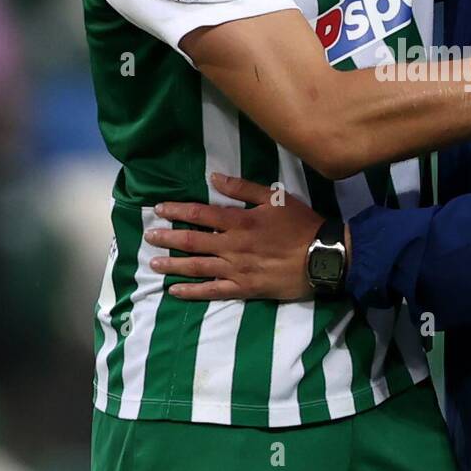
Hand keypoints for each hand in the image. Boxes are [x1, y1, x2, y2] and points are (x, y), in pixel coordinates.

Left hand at [144, 173, 326, 301]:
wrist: (322, 256)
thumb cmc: (301, 225)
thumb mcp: (276, 198)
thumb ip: (243, 188)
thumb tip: (215, 179)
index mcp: (240, 221)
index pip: (200, 214)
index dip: (177, 211)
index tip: (159, 209)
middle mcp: (233, 245)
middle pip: (193, 241)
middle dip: (168, 238)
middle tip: (148, 237)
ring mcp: (237, 269)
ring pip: (198, 267)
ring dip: (173, 265)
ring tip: (153, 263)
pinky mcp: (244, 288)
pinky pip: (213, 291)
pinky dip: (193, 292)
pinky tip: (175, 291)